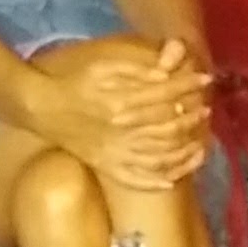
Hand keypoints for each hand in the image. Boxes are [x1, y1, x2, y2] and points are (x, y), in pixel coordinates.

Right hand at [37, 38, 206, 186]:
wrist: (42, 106)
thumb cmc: (73, 81)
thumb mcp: (103, 64)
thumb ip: (135, 68)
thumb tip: (166, 74)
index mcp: (121, 102)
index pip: (167, 95)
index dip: (189, 85)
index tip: (205, 78)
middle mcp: (121, 131)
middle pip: (169, 129)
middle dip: (192, 118)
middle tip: (205, 110)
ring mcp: (114, 153)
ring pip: (159, 158)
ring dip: (184, 151)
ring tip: (201, 143)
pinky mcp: (106, 166)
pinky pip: (136, 179)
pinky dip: (157, 182)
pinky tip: (174, 180)